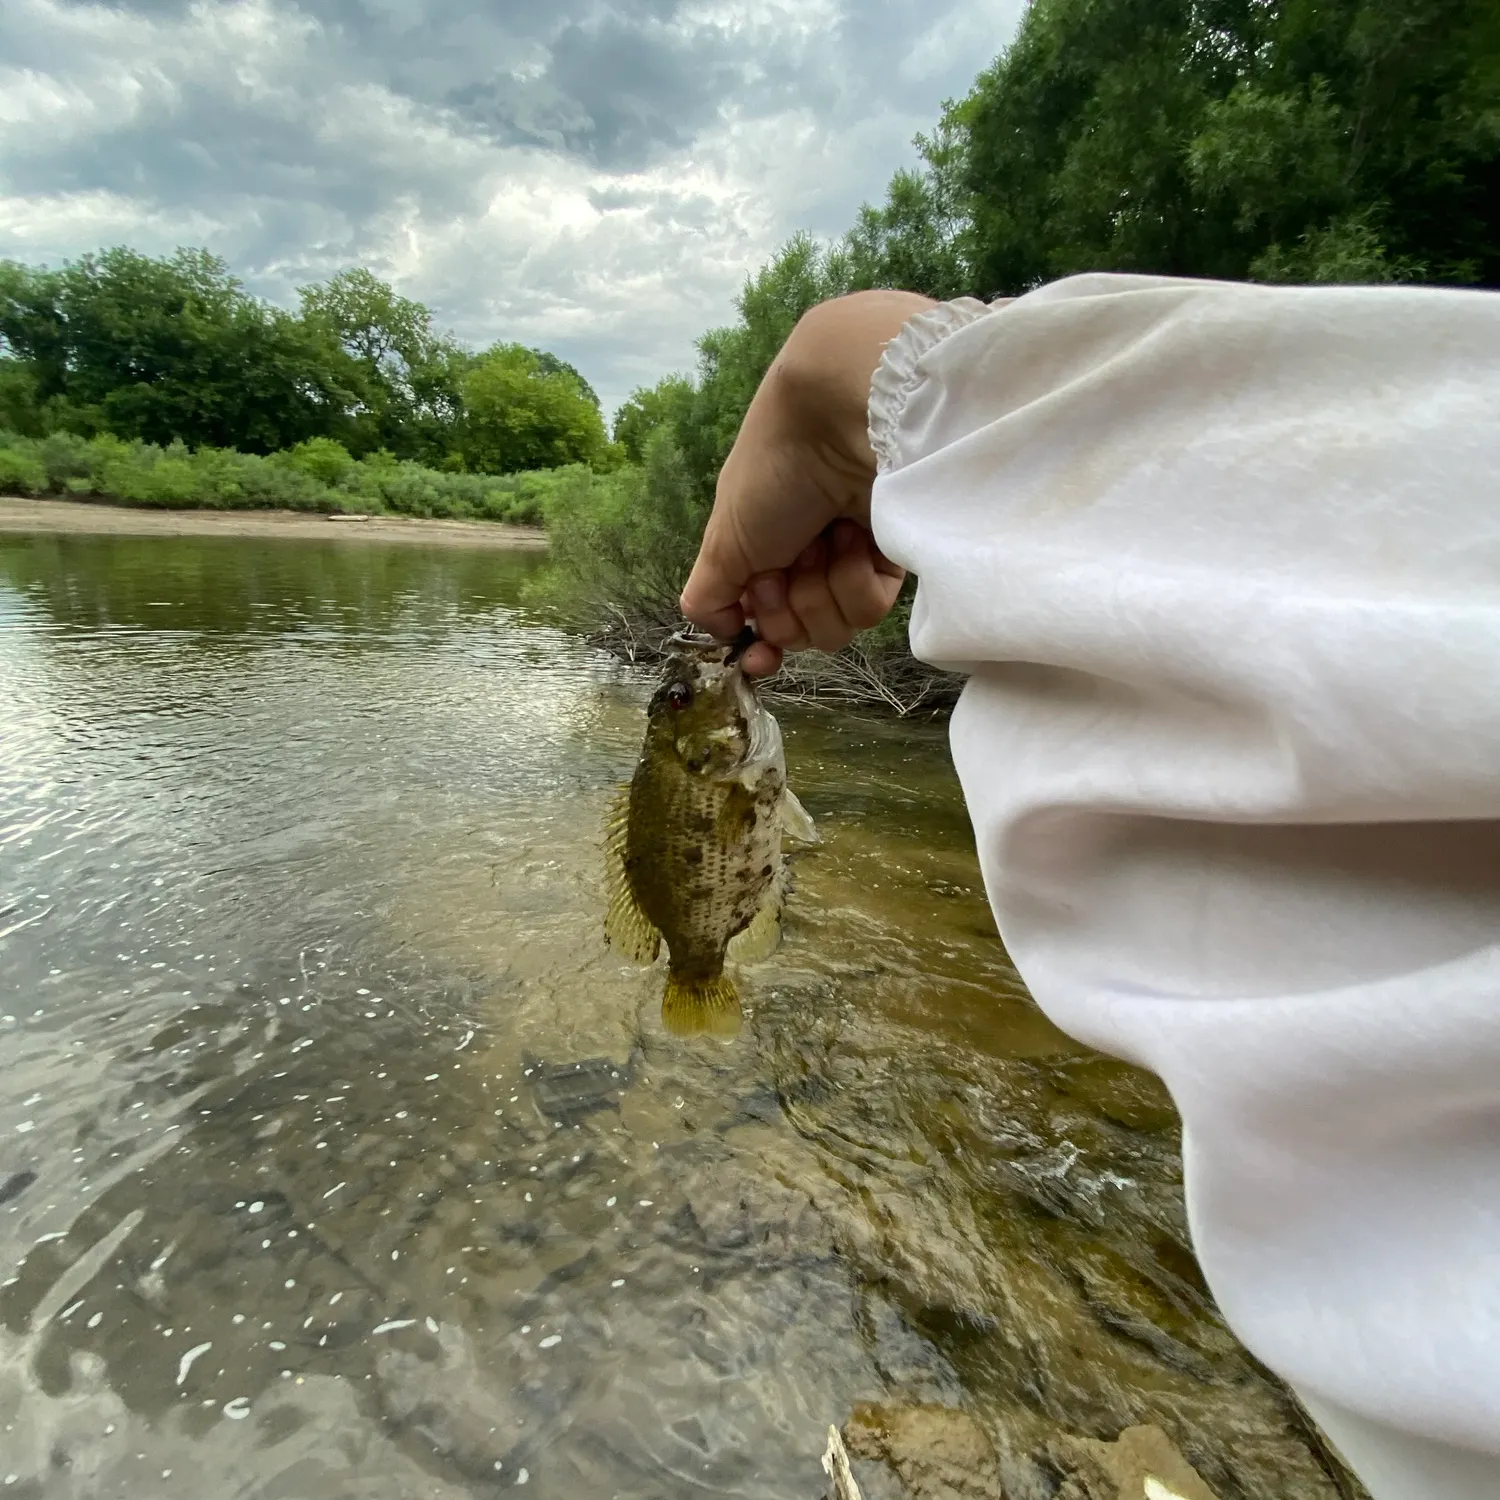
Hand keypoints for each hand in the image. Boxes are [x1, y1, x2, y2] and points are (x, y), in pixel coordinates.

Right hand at [679, 290, 935, 675]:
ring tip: (826, 538)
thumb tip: (719, 631)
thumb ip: (710, 594)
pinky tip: (856, 538)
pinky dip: (858, 577)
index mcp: (762, 549)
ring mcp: (852, 557)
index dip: (761, 642)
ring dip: (823, 589)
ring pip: (837, 626)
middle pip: (799, 630)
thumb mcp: (723, 538)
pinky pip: (872, 606)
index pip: (764, 619)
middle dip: (788, 607)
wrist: (840, 415)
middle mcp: (807, 556)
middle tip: (788, 565)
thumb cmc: (773, 469)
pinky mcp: (895, 556)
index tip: (758, 659)